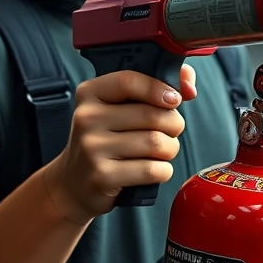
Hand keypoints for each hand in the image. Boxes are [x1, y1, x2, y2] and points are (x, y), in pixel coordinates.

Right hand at [42, 65, 196, 224]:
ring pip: (157, 143)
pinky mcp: (103, 176)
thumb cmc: (106, 139)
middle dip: (173, 125)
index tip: (174, 99)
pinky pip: (153, 170)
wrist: (74, 181)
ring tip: (159, 151)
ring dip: (170, 149)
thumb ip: (151, 88)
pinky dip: (162, 171)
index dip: (159, 88)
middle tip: (168, 131)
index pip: (128, 80)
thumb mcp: (117, 108)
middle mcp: (87, 118)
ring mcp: (92, 148)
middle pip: (152, 115)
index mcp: (89, 94)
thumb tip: (188, 83)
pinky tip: (151, 170)